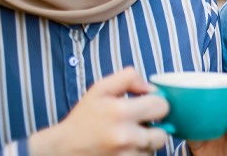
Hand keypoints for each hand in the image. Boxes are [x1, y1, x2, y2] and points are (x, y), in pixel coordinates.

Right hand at [29, 67, 168, 155]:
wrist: (63, 148)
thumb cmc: (84, 117)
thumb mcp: (100, 89)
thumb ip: (128, 79)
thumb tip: (152, 88)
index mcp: (121, 112)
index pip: (162, 106)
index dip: (157, 104)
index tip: (147, 106)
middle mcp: (125, 136)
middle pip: (163, 133)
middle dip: (155, 127)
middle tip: (140, 124)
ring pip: (154, 149)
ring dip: (146, 142)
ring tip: (130, 137)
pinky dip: (139, 153)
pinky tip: (125, 147)